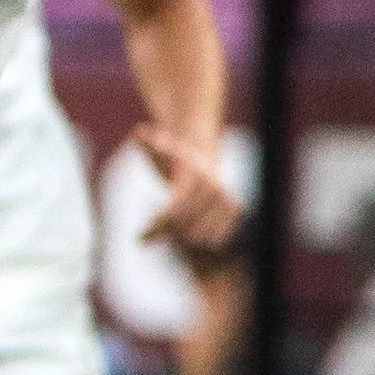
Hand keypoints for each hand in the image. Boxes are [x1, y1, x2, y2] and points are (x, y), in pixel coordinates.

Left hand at [138, 125, 241, 262]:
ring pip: (198, 236)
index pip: (174, 210)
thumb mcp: (158, 149)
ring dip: (180, 239)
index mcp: (195, 174)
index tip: (139, 238)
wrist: (202, 158)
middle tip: (147, 235)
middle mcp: (215, 187)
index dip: (156, 226)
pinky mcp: (236, 210)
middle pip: (184, 225)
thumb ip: (147, 143)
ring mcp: (228, 199)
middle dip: (164, 233)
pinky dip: (197, 242)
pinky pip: (213, 239)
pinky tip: (184, 232)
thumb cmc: (172, 158)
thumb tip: (138, 133)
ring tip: (167, 230)